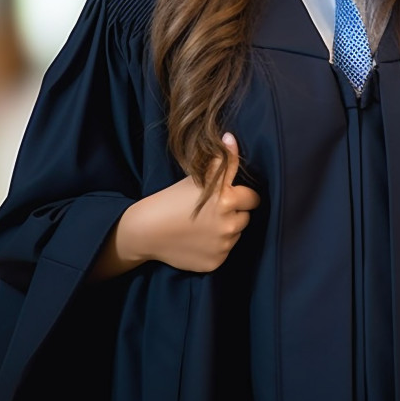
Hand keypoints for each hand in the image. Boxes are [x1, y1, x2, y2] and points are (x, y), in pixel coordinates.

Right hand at [116, 132, 260, 273]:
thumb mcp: (197, 178)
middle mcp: (228, 225)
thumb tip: (231, 138)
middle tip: (214, 209)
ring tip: (204, 224)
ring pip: (236, 234)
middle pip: (246, 217)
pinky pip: (225, 252)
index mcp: (227, 201)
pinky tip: (199, 239)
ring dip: (226, 230)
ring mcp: (223, 246)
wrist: (147, 231)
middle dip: (235, 213)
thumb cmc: (172, 199)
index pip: (252, 198)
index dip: (242, 195)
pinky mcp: (216, 262)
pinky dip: (216, 247)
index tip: (230, 195)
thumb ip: (222, 160)